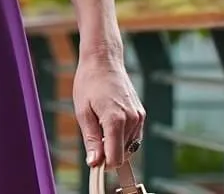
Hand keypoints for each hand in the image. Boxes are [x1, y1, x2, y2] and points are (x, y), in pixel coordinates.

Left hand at [72, 53, 144, 169]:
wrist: (103, 60)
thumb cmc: (89, 83)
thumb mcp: (83, 112)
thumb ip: (91, 139)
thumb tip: (94, 163)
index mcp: (116, 120)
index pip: (115, 158)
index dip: (103, 164)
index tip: (93, 159)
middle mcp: (132, 120)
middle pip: (122, 154)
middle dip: (108, 152)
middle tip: (93, 133)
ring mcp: (139, 117)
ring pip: (128, 147)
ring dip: (114, 143)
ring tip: (100, 121)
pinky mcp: (141, 114)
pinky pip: (133, 136)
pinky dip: (121, 136)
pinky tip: (109, 120)